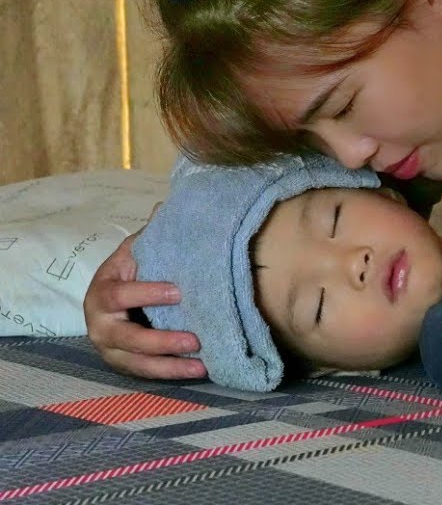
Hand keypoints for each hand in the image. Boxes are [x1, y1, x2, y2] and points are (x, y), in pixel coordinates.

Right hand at [84, 224, 205, 379]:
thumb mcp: (140, 249)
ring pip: (136, 363)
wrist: (121, 294)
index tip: (179, 292)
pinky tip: (199, 371)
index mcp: (102, 290)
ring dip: (169, 365)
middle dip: (160, 341)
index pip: (119, 295)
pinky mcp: (125, 364)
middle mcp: (100, 324)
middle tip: (194, 339)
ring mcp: (111, 348)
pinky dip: (171, 374)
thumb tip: (167, 207)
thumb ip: (154, 234)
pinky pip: (146, 374)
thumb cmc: (135, 268)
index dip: (147, 294)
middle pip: (125, 338)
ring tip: (202, 365)